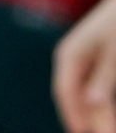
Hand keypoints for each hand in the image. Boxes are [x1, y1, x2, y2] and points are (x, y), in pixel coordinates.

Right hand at [57, 0, 115, 132]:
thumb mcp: (113, 51)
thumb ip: (103, 77)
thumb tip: (92, 103)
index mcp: (68, 56)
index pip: (65, 92)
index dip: (73, 115)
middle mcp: (70, 60)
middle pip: (72, 96)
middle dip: (83, 118)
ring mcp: (81, 61)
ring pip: (81, 93)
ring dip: (90, 112)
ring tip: (98, 128)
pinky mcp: (93, 62)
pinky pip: (90, 87)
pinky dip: (96, 102)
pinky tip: (105, 113)